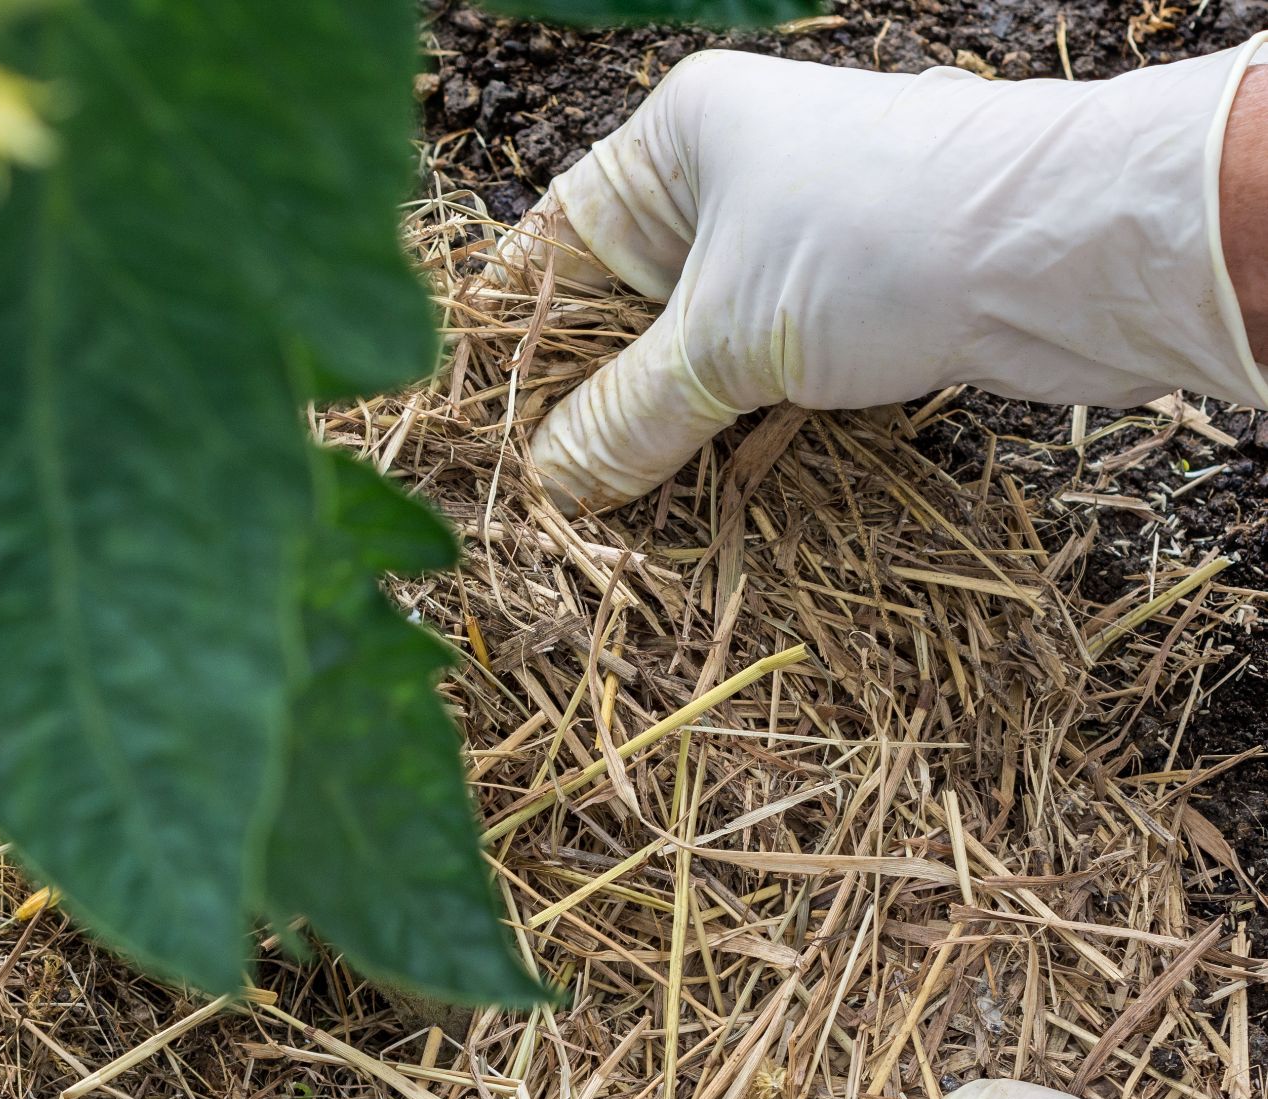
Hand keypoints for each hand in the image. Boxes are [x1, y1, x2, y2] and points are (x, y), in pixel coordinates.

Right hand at [511, 40, 1267, 509]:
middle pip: (618, 305)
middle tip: (546, 489)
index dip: (511, 339)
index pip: (551, 242)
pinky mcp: (851, 297)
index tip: (478, 427)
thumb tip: (550, 481)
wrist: (1074, 250)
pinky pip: (757, 371)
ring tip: (614, 505)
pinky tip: (702, 487)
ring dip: (661, 427)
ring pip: (689, 348)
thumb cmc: (884, 243)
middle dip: (587, 399)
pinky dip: (730, 429)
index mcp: (678, 138)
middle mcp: (731, 173)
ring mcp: (794, 236)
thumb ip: (624, 418)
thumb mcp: (723, 341)